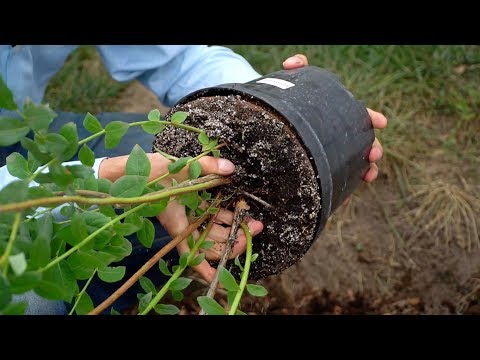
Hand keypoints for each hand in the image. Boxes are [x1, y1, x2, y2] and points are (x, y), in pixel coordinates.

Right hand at [98, 153, 263, 282]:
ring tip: (253, 218)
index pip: (193, 253)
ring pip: (214, 229)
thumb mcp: (177, 167)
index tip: (219, 280)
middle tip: (256, 227)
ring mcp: (188, 214)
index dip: (204, 269)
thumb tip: (230, 168)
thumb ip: (207, 166)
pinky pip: (210, 215)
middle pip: (211, 242)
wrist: (130, 170)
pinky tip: (237, 208)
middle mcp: (184, 223)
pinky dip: (223, 215)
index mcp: (178, 223)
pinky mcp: (190, 204)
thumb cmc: (147, 173)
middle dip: (234, 240)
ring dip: (233, 226)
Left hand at [282, 54, 387, 182]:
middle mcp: (340, 135)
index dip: (372, 118)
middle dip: (373, 147)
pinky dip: (349, 184)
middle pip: (364, 142)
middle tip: (374, 153)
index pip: (360, 116)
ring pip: (357, 162)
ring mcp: (334, 152)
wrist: (276, 125)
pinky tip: (350, 191)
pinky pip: (341, 178)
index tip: (381, 122)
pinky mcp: (325, 168)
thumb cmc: (290, 105)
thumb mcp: (293, 85)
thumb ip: (297, 70)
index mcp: (339, 115)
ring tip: (368, 174)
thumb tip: (293, 63)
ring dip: (367, 168)